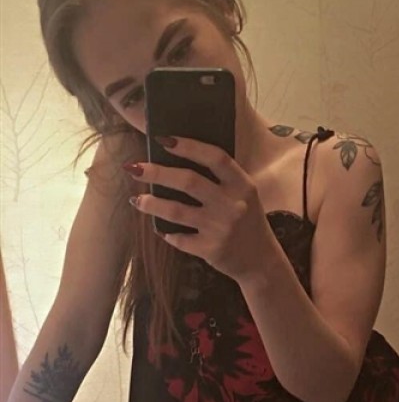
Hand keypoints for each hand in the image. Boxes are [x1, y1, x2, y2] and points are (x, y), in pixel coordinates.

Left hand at [124, 136, 276, 281]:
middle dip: (157, 173)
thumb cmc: (248, 222)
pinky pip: (179, 238)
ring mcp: (220, 228)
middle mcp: (232, 204)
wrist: (260, 261)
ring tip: (137, 200)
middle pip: (189, 181)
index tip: (163, 140)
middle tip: (135, 168)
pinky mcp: (210, 249)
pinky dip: (167, 233)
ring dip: (151, 204)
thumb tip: (178, 158)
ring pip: (176, 211)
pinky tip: (161, 229)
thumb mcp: (244, 195)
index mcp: (242, 185)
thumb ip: (222, 179)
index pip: (215, 158)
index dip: (189, 146)